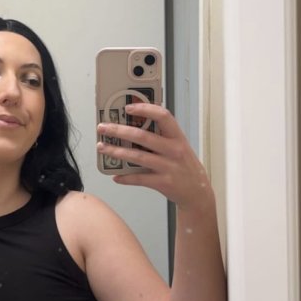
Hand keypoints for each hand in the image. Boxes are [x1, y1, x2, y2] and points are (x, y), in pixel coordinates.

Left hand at [97, 103, 212, 211]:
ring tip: (102, 147)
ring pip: (137, 157)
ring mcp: (168, 167)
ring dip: (116, 152)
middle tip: (102, 128)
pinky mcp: (163, 182)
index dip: (145, 109)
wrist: (198, 192)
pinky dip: (125, 177)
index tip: (128, 108)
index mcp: (177, 137)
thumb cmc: (185, 166)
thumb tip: (136, 123)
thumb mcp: (179, 146)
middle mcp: (174, 150)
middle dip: (119, 131)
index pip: (163, 116)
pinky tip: (115, 176)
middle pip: (142, 136)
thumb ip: (162, 135)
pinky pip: (139, 178)